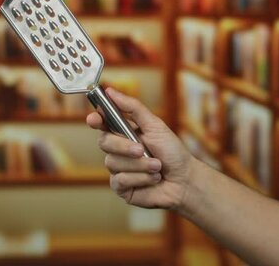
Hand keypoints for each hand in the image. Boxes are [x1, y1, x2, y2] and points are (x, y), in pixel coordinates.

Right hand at [86, 87, 196, 209]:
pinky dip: (140, 178)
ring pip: (113, 163)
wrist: (185, 179)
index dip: (95, 120)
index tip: (94, 119)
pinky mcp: (121, 187)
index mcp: (124, 132)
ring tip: (157, 167)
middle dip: (124, 146)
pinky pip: (119, 180)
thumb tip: (111, 91)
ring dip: (139, 165)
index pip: (102, 123)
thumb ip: (133, 108)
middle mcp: (118, 150)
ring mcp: (118, 169)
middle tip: (141, 149)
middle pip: (104, 142)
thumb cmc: (172, 152)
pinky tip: (153, 179)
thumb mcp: (155, 125)